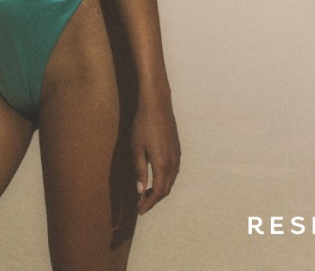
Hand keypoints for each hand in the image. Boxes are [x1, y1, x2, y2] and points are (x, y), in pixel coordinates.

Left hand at [132, 96, 180, 213]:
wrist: (157, 104)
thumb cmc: (143, 124)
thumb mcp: (137, 148)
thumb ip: (140, 171)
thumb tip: (140, 191)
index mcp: (162, 164)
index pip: (158, 192)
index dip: (149, 203)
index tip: (140, 210)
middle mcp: (173, 162)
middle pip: (166, 189)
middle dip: (154, 199)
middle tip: (141, 203)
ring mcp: (177, 155)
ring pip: (171, 180)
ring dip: (160, 189)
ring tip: (146, 192)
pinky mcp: (177, 149)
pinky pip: (173, 171)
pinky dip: (165, 179)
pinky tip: (156, 177)